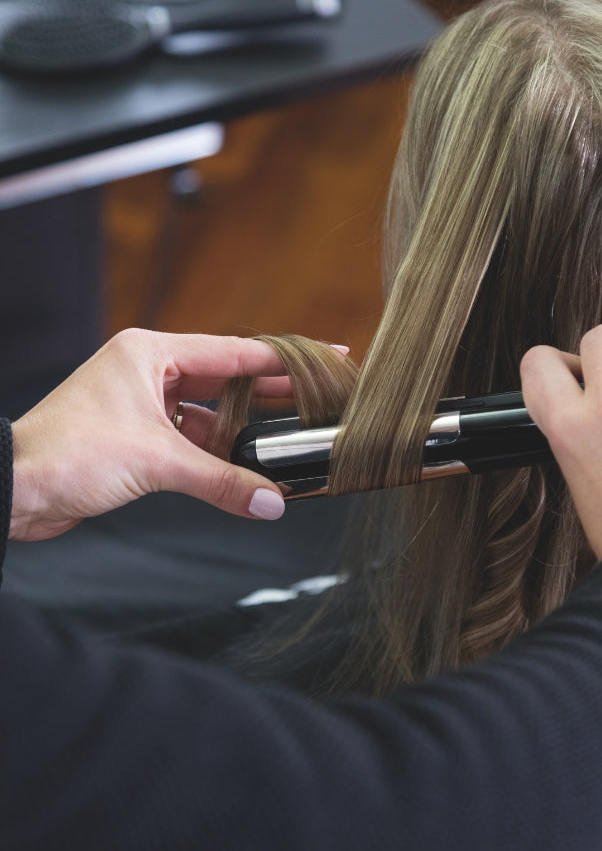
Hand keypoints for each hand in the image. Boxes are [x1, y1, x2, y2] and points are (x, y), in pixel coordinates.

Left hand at [10, 329, 299, 541]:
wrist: (15, 488)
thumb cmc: (67, 454)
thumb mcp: (157, 462)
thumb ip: (221, 480)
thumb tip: (271, 499)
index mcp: (150, 353)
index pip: (233, 350)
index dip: (281, 358)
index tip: (321, 356)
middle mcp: (146, 371)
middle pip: (225, 378)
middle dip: (269, 392)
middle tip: (315, 396)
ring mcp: (140, 403)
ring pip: (207, 412)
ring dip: (240, 430)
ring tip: (285, 440)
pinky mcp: (135, 435)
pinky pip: (188, 437)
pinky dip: (214, 453)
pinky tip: (243, 467)